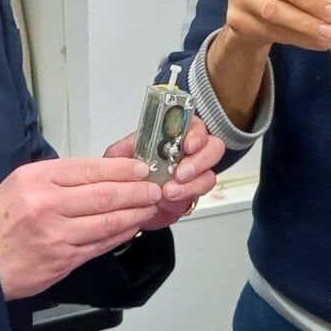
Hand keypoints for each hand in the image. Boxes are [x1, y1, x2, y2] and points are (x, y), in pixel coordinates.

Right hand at [0, 157, 162, 299]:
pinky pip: (102, 244)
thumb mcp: (22, 181)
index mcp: (38, 179)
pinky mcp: (65, 259)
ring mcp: (58, 235)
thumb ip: (60, 175)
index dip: (122, 169)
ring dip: (136, 212)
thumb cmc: (2, 220)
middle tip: (154, 187)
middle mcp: (48, 205)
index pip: (91, 169)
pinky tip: (133, 225)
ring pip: (109, 221)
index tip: (140, 168)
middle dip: (137, 190)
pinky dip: (122, 233)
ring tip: (150, 205)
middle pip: (105, 195)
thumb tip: (102, 172)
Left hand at [104, 115, 226, 229]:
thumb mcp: (118, 159)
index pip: (195, 125)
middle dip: (199, 161)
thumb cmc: (129, 175)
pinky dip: (183, 200)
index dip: (196, 134)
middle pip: (212, 148)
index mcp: (173, 136)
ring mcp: (193, 176)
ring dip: (191, 185)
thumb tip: (129, 145)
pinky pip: (197, 197)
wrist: (130, 205)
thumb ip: (123, 149)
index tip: (188, 145)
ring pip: (209, 175)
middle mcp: (187, 153)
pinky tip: (167, 201)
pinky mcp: (191, 196)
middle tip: (180, 173)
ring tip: (169, 191)